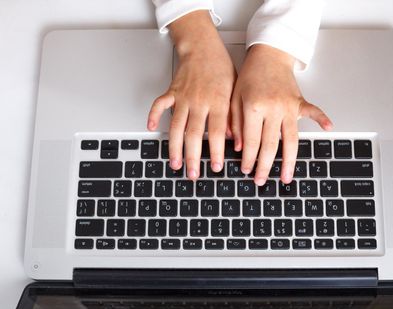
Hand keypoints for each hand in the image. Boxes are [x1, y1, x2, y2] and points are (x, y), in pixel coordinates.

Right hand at [147, 10, 235, 180]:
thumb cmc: (222, 69)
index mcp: (218, 102)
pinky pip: (160, 105)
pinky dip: (154, 116)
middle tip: (192, 174)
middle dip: (192, 158)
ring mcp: (183, 97)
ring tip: (174, 164)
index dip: (215, 152)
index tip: (215, 167)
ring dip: (174, 148)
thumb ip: (235, 117)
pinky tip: (152, 128)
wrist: (204, 47)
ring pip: (176, 126)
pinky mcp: (172, 92)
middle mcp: (199, 102)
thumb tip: (236, 141)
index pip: (217, 133)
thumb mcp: (236, 92)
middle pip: (194, 135)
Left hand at [231, 44, 331, 185]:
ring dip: (289, 161)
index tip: (246, 170)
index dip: (248, 159)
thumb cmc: (250, 75)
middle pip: (271, 145)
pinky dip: (322, 119)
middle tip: (260, 180)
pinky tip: (328, 128)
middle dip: (265, 166)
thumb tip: (239, 147)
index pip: (252, 141)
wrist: (268, 53)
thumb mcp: (234, 98)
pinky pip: (313, 111)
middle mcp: (274, 109)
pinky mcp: (300, 102)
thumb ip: (236, 123)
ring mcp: (290, 106)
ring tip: (286, 177)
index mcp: (255, 107)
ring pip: (291, 140)